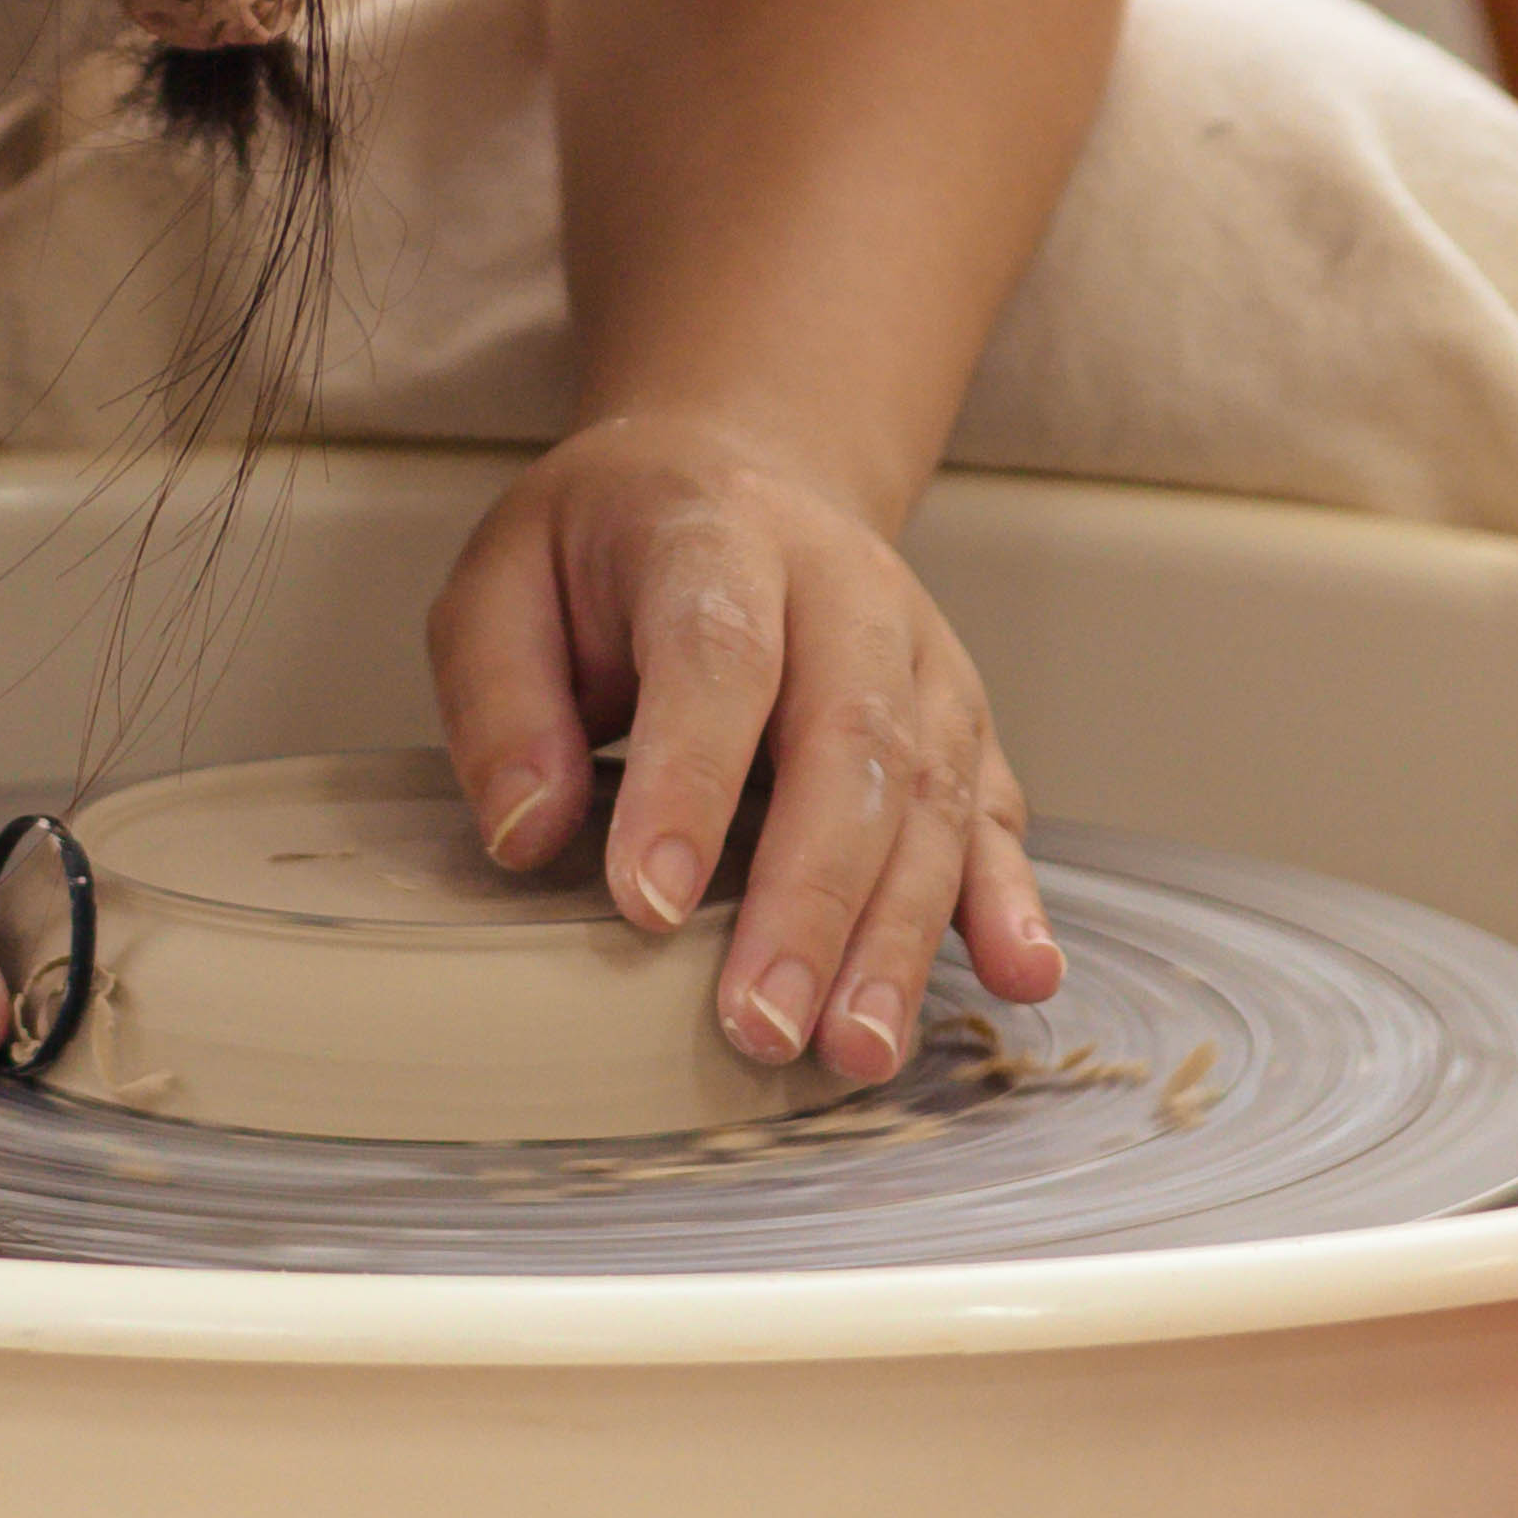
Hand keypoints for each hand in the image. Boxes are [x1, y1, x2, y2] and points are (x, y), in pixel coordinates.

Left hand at [428, 409, 1058, 1079]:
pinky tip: (1016, 976)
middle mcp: (844, 591)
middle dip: (811, 897)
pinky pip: (993, 810)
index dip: (689, 781)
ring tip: (857, 1048)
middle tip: (762, 1025)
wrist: (746, 469)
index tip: (649, 905)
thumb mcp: (504, 579)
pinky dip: (1009, 898)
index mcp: (718, 534)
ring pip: (931, 794)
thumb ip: (500, 701)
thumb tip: (528, 837)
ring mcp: (921, 655)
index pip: (717, 656)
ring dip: (899, 932)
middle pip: (850, 740)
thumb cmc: (611, 546)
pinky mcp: (961, 719)